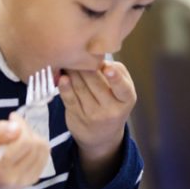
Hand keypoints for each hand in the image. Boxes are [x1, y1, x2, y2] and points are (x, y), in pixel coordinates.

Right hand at [0, 112, 50, 188]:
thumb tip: (16, 127)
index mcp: (0, 168)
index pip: (25, 142)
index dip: (22, 125)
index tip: (12, 117)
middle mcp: (15, 178)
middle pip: (37, 146)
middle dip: (29, 130)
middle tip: (15, 126)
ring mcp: (24, 182)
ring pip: (44, 153)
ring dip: (35, 139)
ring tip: (19, 136)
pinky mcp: (29, 183)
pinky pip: (43, 161)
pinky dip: (37, 149)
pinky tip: (24, 146)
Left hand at [58, 59, 135, 180]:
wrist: (102, 136)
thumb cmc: (113, 103)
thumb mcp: (123, 91)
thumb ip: (116, 72)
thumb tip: (98, 59)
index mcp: (127, 99)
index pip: (123, 88)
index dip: (115, 78)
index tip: (107, 68)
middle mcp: (111, 109)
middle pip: (96, 82)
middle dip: (85, 65)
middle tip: (78, 52)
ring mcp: (93, 115)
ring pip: (81, 88)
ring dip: (73, 72)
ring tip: (69, 60)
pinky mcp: (77, 117)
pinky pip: (69, 99)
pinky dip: (64, 87)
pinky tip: (62, 77)